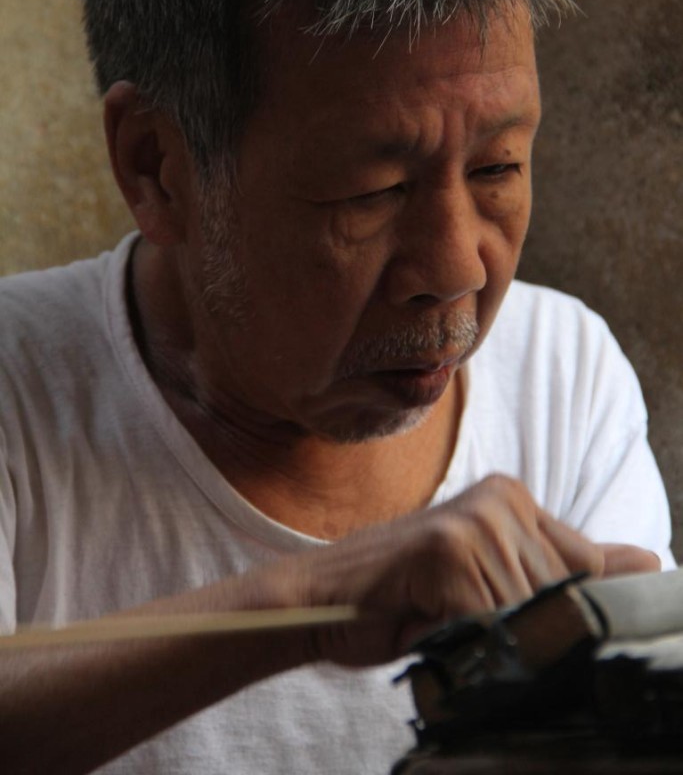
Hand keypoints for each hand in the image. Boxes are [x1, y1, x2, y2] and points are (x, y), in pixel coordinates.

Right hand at [283, 474, 654, 665]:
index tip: (502, 613)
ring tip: (438, 616)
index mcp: (513, 497)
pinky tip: (425, 619)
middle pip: (559, 596)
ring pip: (527, 615)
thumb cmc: (404, 595)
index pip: (583, 567)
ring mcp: (477, 521)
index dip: (553, 606)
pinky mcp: (451, 552)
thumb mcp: (491, 577)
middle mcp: (503, 499)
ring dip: (485, 636)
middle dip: (515, 626)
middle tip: (454, 616)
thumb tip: (652, 562)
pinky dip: (464, 640)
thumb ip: (565, 568)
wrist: (320, 597)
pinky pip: (492, 624)